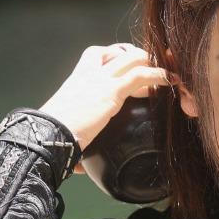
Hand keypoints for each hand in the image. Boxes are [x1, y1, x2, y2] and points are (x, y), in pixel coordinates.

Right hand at [39, 43, 178, 173]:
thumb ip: (78, 138)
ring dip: (154, 63)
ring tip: (168, 74)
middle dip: (141, 56)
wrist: (47, 135)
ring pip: (134, 58)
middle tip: (154, 70)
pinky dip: (159, 75)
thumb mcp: (67, 127)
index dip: (117, 55)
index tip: (129, 66)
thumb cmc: (53, 136)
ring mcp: (102, 79)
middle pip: (121, 51)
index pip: (99, 53)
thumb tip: (79, 168)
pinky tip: (170, 81)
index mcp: (78, 78)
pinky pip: (141, 75)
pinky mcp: (112, 91)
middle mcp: (90, 73)